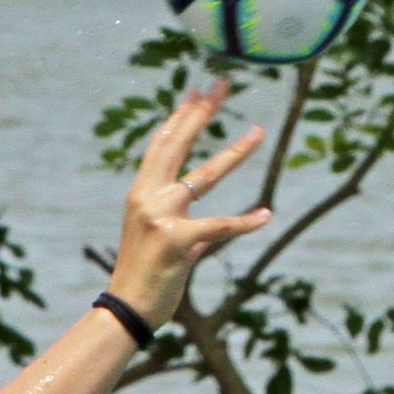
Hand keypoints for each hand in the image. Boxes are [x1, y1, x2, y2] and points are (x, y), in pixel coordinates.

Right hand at [107, 81, 269, 323]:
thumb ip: (182, 219)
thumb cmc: (143, 274)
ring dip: (235, 152)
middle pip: (179, 145)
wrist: (127, 308)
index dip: (181, 115)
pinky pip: (219, 227)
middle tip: (223, 85)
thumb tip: (209, 217)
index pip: (162, 143)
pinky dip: (245, 222)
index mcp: (140, 192)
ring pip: (205, 177)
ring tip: (259, 131)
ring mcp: (161, 217)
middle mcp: (147, 197)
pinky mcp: (178, 242)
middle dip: (202, 112)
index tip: (198, 90)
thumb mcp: (157, 235)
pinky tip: (266, 214)